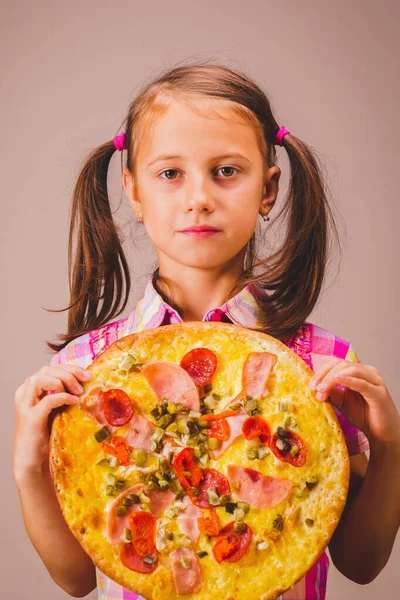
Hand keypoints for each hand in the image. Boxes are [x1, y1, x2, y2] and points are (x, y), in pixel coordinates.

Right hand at [13, 364, 91, 480]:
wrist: (32, 459)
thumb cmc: (46, 433)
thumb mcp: (55, 409)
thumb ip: (63, 394)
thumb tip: (86, 382)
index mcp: (31, 389)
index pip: (50, 368)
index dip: (70, 368)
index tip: (88, 374)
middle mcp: (24, 393)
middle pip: (46, 370)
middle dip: (69, 372)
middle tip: (86, 381)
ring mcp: (25, 405)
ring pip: (40, 379)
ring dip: (62, 381)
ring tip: (77, 392)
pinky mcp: (30, 418)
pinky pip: (47, 400)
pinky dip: (62, 397)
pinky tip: (74, 401)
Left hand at [310, 358, 399, 448]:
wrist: (381, 433)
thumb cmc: (363, 416)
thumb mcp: (341, 401)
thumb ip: (331, 391)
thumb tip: (316, 385)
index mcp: (359, 372)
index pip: (337, 363)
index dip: (322, 371)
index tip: (311, 385)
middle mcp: (368, 372)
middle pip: (342, 364)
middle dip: (325, 375)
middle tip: (315, 388)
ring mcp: (375, 381)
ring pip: (351, 370)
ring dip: (332, 378)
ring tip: (322, 390)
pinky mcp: (379, 393)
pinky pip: (362, 383)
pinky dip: (348, 380)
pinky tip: (337, 380)